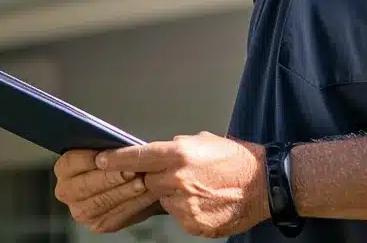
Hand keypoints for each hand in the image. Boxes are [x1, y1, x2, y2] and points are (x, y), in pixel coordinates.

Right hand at [52, 149, 164, 233]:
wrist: (138, 181)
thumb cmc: (119, 160)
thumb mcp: (112, 148)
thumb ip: (107, 148)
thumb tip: (112, 147)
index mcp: (64, 168)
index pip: (71, 163)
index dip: (89, 159)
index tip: (110, 155)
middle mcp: (66, 191)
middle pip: (85, 185)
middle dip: (109, 178)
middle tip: (131, 170)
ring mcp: (81, 210)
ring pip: (100, 202)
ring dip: (123, 192)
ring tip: (142, 183)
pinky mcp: (98, 224)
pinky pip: (115, 216)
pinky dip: (133, 205)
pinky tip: (145, 195)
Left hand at [95, 132, 269, 238]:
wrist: (265, 184)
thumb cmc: (236, 159)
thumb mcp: (203, 142)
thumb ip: (175, 148)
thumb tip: (154, 154)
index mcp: (179, 154)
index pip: (137, 157)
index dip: (115, 159)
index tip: (101, 160)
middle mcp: (179, 180)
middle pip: (148, 182)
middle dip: (157, 179)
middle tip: (178, 175)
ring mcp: (186, 205)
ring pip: (164, 201)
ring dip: (174, 196)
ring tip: (200, 188)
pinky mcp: (194, 224)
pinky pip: (178, 217)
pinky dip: (187, 210)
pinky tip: (206, 201)